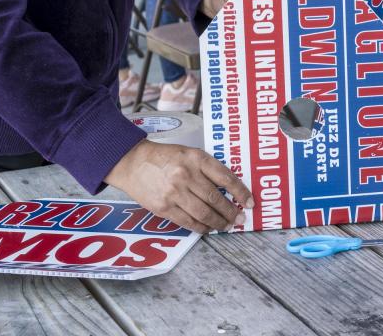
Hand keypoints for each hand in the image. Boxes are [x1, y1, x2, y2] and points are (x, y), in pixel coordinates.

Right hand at [105, 140, 254, 233]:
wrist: (132, 163)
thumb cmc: (164, 157)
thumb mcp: (189, 153)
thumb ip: (207, 168)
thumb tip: (229, 188)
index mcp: (196, 158)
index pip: (225, 177)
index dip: (241, 192)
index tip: (250, 202)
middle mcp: (186, 175)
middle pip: (215, 199)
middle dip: (231, 212)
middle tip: (239, 218)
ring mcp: (174, 193)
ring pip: (204, 213)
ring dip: (218, 223)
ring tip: (226, 226)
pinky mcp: (164, 207)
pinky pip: (188, 222)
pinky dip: (201, 228)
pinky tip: (208, 229)